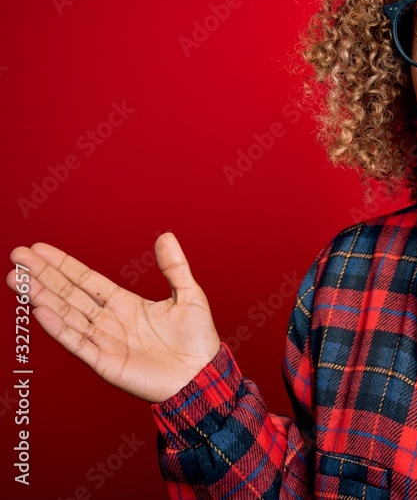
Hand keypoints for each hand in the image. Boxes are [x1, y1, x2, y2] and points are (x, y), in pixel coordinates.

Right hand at [6, 233, 220, 402]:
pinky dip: (58, 327)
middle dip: (43, 275)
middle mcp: (109, 321)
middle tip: (17, 256)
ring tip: (18, 279)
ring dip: (42, 296)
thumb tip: (166, 236)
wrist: (203, 375)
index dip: (64, 265)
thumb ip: (174, 267)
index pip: (87, 281)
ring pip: (67, 314)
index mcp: (125, 304)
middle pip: (69, 294)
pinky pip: (77, 341)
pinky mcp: (105, 362)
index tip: (39, 250)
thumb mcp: (188, 295)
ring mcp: (104, 341)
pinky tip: (40, 309)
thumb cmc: (197, 339)